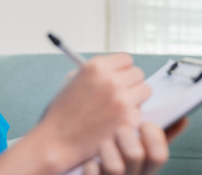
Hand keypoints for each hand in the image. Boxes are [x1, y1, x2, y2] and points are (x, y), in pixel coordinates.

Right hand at [37, 53, 151, 169]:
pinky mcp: (128, 119)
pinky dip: (131, 117)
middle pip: (138, 73)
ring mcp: (121, 99)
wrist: (57, 142)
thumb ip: (95, 72)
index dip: (123, 69)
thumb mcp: (73, 81)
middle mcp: (110, 80)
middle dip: (130, 83)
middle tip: (120, 94)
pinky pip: (140, 112)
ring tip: (120, 108)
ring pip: (145, 90)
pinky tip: (116, 123)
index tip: (120, 76)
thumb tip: (114, 68)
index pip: (126, 59)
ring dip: (135, 98)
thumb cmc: (61, 114)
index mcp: (96, 67)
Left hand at [82, 119, 187, 174]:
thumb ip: (159, 137)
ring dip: (105, 148)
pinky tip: (89, 158)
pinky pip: (91, 171)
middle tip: (118, 128)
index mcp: (146, 169)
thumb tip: (182, 119)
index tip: (143, 123)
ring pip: (114, 166)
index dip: (152, 135)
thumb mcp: (141, 151)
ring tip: (101, 142)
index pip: (159, 154)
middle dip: (125, 136)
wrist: (77, 170)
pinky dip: (89, 162)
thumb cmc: (116, 163)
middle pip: (136, 155)